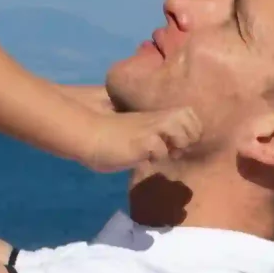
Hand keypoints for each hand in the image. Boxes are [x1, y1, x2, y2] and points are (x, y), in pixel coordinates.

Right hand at [84, 103, 203, 172]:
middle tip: (176, 149)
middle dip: (189, 134)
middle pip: (190, 116)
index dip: (189, 127)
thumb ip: (146, 136)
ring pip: (181, 128)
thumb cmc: (101, 133)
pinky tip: (146, 159)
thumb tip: (157, 149)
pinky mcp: (142, 140)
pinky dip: (157, 156)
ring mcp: (149, 128)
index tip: (177, 144)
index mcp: (153, 116)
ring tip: (167, 153)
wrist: (84, 132)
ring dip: (178, 142)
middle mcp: (155, 118)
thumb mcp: (130, 134)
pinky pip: (161, 149)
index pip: (187, 113)